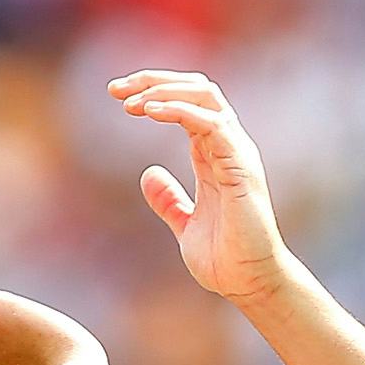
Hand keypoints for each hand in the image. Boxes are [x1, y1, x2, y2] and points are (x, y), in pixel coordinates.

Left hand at [109, 69, 292, 303]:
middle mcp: (228, 146)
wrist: (248, 284)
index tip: (116, 96)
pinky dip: (180, 110)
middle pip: (195, 89)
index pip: (186, 103)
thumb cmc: (225, 259)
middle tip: (115, 89)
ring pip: (205, 97)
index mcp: (214, 155)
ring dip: (164, 91)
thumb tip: (148, 176)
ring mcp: (237, 154)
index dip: (152, 91)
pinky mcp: (241, 168)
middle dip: (154, 80)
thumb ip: (169, 200)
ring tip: (130, 100)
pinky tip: (150, 112)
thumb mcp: (185, 224)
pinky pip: (212, 124)